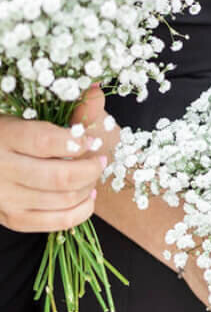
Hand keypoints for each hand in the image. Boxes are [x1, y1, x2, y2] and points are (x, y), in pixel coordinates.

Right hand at [0, 86, 113, 233]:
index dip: (76, 141)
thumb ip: (70, 109)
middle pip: (59, 176)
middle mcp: (1, 169)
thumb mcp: (36, 115)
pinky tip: (88, 195)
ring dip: (89, 186)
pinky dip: (83, 209)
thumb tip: (97, 90)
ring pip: (63, 199)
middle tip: (100, 159)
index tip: (92, 139)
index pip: (44, 141)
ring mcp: (6, 198)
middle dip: (91, 168)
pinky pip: (59, 222)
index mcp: (5, 136)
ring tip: (93, 174)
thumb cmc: (18, 135)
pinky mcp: (14, 219)